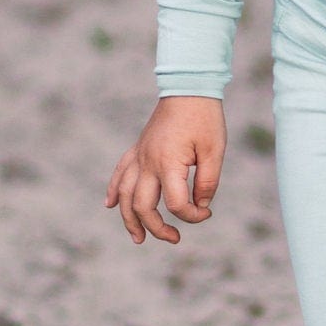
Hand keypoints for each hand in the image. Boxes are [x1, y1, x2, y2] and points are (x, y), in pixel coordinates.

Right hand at [105, 95, 226, 243]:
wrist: (188, 87)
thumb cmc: (204, 118)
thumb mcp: (215, 151)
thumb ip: (208, 182)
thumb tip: (202, 206)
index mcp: (168, 164)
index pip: (175, 204)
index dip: (192, 216)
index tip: (207, 212)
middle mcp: (148, 163)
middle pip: (142, 206)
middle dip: (156, 228)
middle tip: (175, 238)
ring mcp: (140, 156)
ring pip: (124, 195)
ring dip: (129, 219)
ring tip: (138, 238)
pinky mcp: (138, 149)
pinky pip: (119, 173)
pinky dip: (113, 191)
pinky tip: (110, 205)